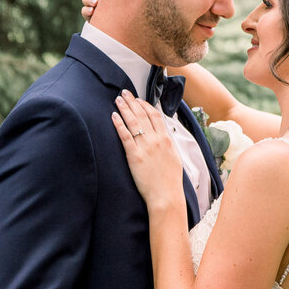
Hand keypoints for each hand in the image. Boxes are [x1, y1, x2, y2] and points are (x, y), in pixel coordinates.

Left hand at [112, 91, 182, 209]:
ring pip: (133, 122)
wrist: (166, 195)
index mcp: (166, 139)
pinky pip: (125, 136)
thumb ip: (168, 144)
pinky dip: (119, 124)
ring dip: (124, 108)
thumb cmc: (170, 180)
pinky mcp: (134, 155)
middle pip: (142, 115)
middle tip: (124, 93)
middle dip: (132, 102)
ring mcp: (144, 147)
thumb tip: (164, 136)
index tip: (138, 100)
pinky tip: (114, 116)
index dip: (145, 105)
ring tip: (118, 100)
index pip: (155, 115)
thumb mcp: (174, 157)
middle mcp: (156, 139)